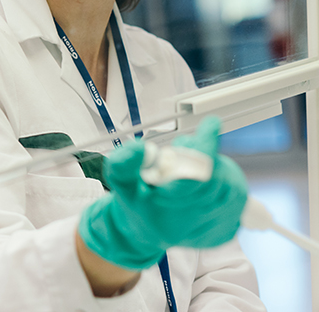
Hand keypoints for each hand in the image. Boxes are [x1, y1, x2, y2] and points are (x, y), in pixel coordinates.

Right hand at [78, 117, 247, 269]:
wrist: (147, 234)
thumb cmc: (136, 205)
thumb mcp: (121, 184)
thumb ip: (124, 164)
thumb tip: (141, 147)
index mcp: (169, 210)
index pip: (198, 176)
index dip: (206, 148)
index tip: (211, 124)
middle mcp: (196, 220)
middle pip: (219, 177)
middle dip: (205, 154)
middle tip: (185, 149)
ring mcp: (216, 228)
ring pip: (233, 186)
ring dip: (218, 167)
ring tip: (194, 167)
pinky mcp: (228, 230)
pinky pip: (239, 198)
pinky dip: (226, 183)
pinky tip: (207, 183)